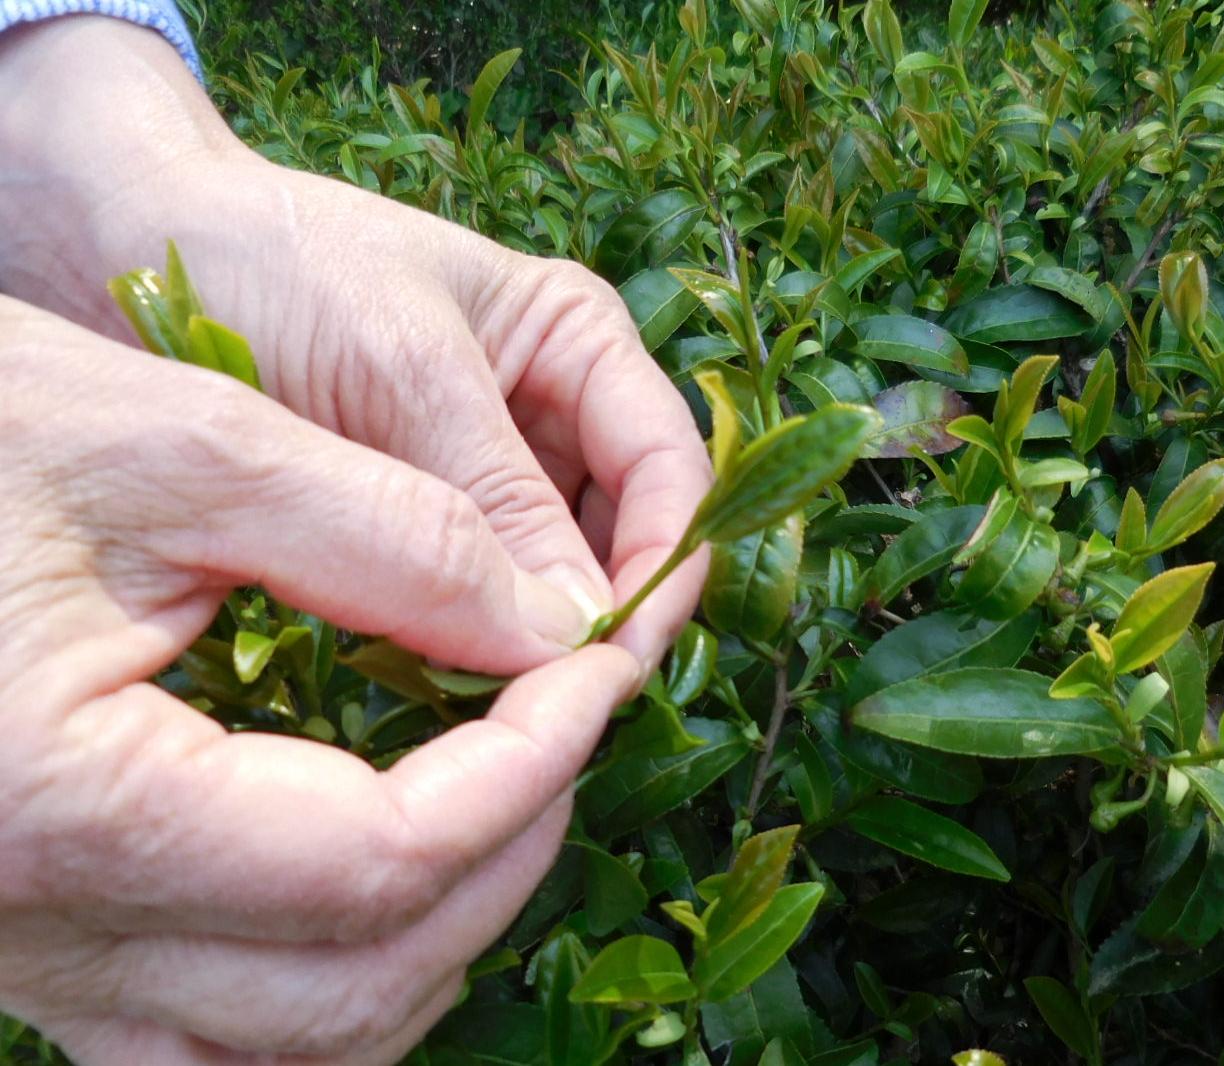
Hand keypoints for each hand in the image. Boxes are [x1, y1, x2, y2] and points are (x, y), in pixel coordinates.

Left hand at [0, 15, 711, 673]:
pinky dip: (474, 641)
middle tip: (564, 709)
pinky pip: (478, 592)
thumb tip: (583, 632)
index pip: (668, 469)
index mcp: (580, 345)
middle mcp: (552, 412)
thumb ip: (497, 499)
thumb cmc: (277, 267)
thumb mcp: (402, 372)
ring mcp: (488, 471)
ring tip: (508, 713)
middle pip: (627, 535)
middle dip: (607, 617)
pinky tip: (451, 688)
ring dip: (543, 641)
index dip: (666, 563)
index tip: (622, 654)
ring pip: (559, 577)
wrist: (128, 244)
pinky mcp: (422, 518)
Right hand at [0, 298, 647, 1062]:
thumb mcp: (176, 440)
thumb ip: (390, 536)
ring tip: (499, 791)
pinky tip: (381, 876)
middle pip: (358, 989)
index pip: (386, 860)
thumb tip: (558, 629)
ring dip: (434, 936)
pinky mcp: (29, 944)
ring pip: (296, 1047)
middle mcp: (37, 933)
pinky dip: (332, 977)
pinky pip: (209, 1040)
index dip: (533, 766)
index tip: (604, 666)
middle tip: (567, 718)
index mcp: (69, 807)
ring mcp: (26, 964)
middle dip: (507, 855)